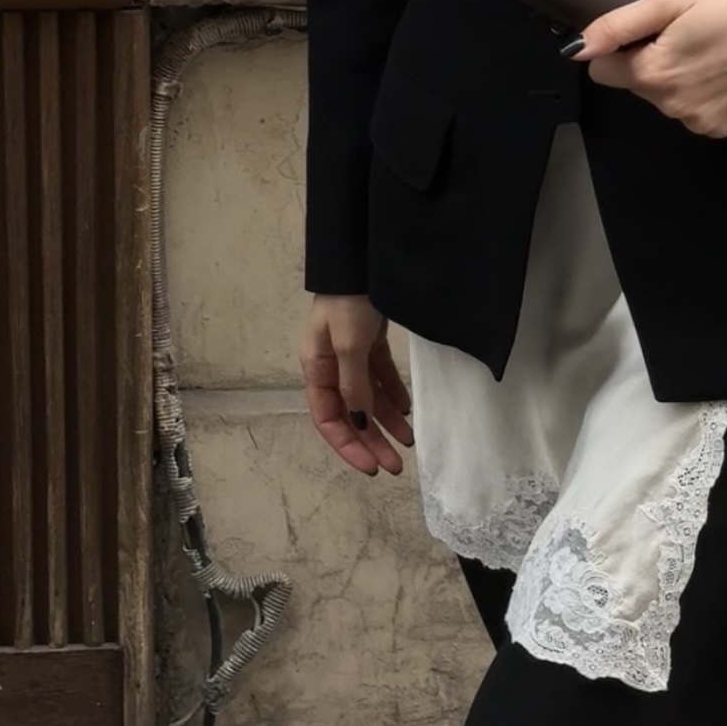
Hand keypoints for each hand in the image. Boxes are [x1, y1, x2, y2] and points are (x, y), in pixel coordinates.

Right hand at [300, 294, 413, 476]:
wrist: (363, 259)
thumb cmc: (349, 301)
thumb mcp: (349, 344)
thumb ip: (354, 385)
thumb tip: (359, 422)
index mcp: (317, 368)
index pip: (329, 419)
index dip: (349, 445)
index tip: (372, 466)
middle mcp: (331, 365)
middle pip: (351, 413)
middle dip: (373, 440)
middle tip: (396, 465)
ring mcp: (350, 353)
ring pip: (369, 397)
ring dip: (387, 420)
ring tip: (409, 441)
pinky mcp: (369, 341)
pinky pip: (380, 376)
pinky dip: (393, 394)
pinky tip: (408, 410)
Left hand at [572, 0, 726, 137]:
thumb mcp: (672, 1)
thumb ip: (618, 26)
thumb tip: (577, 50)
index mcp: (654, 74)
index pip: (603, 70)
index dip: (623, 46)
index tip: (656, 30)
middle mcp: (673, 107)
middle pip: (636, 85)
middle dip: (652, 61)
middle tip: (691, 34)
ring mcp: (700, 123)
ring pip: (665, 99)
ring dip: (678, 78)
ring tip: (713, 50)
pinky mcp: (723, 129)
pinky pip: (693, 112)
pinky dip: (702, 94)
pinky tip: (726, 71)